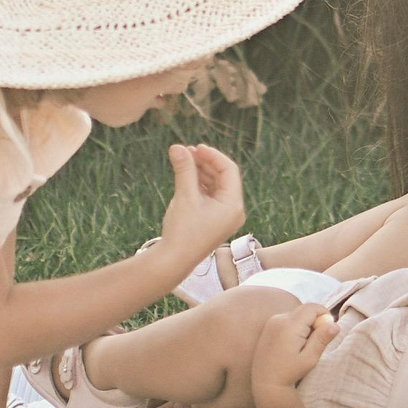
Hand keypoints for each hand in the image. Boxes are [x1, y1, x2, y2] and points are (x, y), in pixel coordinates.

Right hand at [158, 142, 245, 263]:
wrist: (174, 261)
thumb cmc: (182, 230)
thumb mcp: (184, 196)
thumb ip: (184, 169)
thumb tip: (176, 146)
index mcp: (233, 205)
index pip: (229, 170)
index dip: (213, 156)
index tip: (196, 147)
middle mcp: (233, 211)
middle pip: (223, 177)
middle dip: (205, 162)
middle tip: (186, 151)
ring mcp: (224, 216)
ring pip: (215, 185)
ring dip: (200, 171)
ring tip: (183, 160)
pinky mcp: (213, 220)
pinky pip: (209, 195)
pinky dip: (199, 184)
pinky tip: (185, 175)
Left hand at [250, 301, 336, 407]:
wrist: (266, 382)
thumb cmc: (289, 372)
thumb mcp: (309, 358)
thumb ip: (322, 339)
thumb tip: (336, 325)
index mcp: (290, 325)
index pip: (312, 307)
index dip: (324, 315)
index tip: (326, 331)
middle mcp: (279, 318)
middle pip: (305, 309)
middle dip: (315, 320)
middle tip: (314, 341)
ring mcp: (272, 321)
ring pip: (297, 314)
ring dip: (305, 324)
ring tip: (302, 345)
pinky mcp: (269, 326)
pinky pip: (288, 319)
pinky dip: (295, 327)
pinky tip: (292, 345)